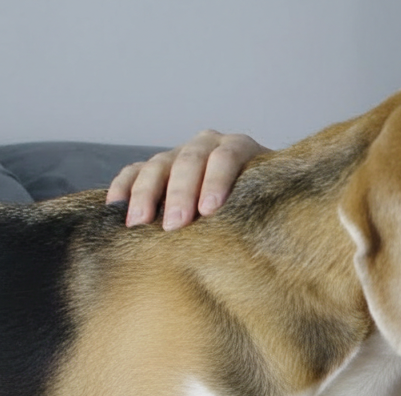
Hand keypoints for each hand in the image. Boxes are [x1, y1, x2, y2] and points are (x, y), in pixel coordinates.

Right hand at [105, 130, 268, 229]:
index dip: (218, 181)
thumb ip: (274, 210)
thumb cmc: (265, 210)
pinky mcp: (155, 168)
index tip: (209, 211)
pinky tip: (116, 208)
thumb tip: (284, 244)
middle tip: (176, 225)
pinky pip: (133, 172)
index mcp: (241, 148)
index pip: (228, 156)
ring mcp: (178, 154)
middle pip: (190, 160)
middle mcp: (207, 145)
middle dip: (181, 193)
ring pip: (158, 165)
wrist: (249, 203)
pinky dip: (124, 187)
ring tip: (140, 224)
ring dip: (147, 194)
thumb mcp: (273, 205)